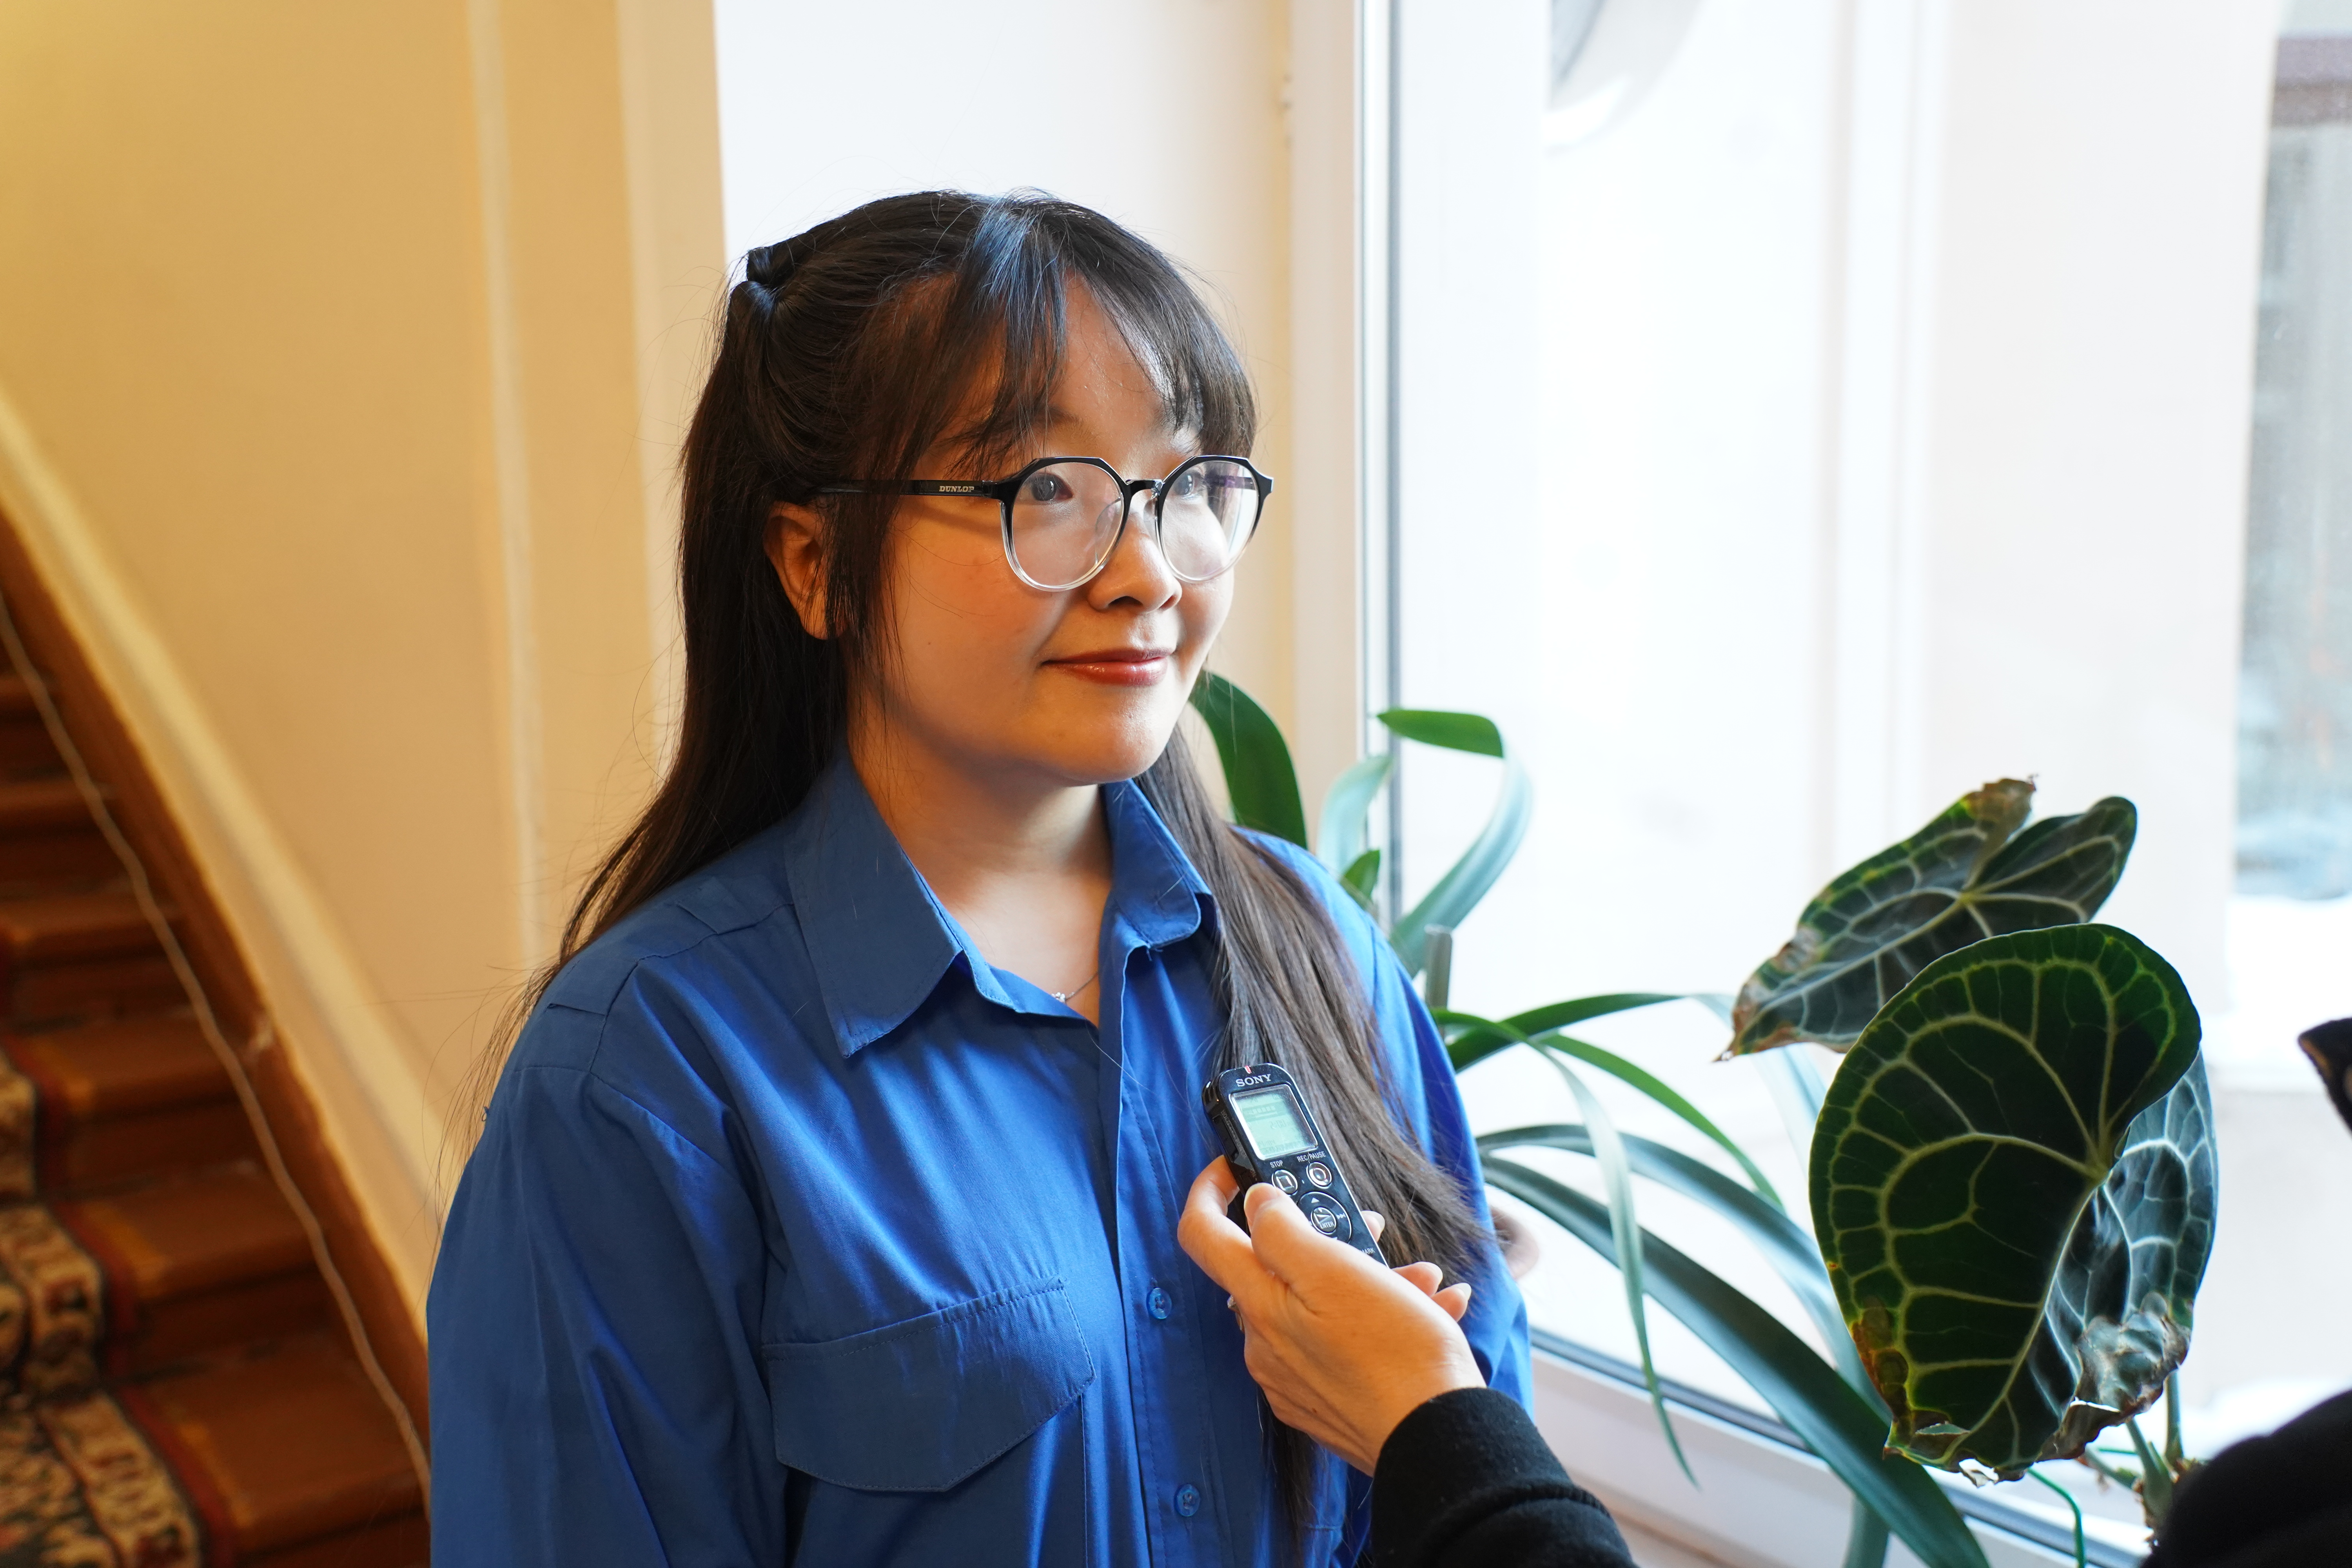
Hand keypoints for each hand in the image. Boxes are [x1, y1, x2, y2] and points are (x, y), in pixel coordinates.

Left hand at [1177, 1159, 1484, 1472]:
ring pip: (1320, 1304)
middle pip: (1275, 1267)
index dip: (1208, 1190)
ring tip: (1421, 1279)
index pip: (1202, 1235)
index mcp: (1260, 1305)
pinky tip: (1430, 1311)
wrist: (1439, 1440)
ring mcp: (1295, 1377)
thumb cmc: (1396, 1354)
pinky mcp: (1327, 1400)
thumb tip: (1256, 1203)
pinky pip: (1343, 1343)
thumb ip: (1284, 1231)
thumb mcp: (1338, 1270)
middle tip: (1370, 1229)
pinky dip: (1381, 1320)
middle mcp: (1266, 1344)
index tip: (1230, 1167)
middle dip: (1326, 1238)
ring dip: (1370, 1280)